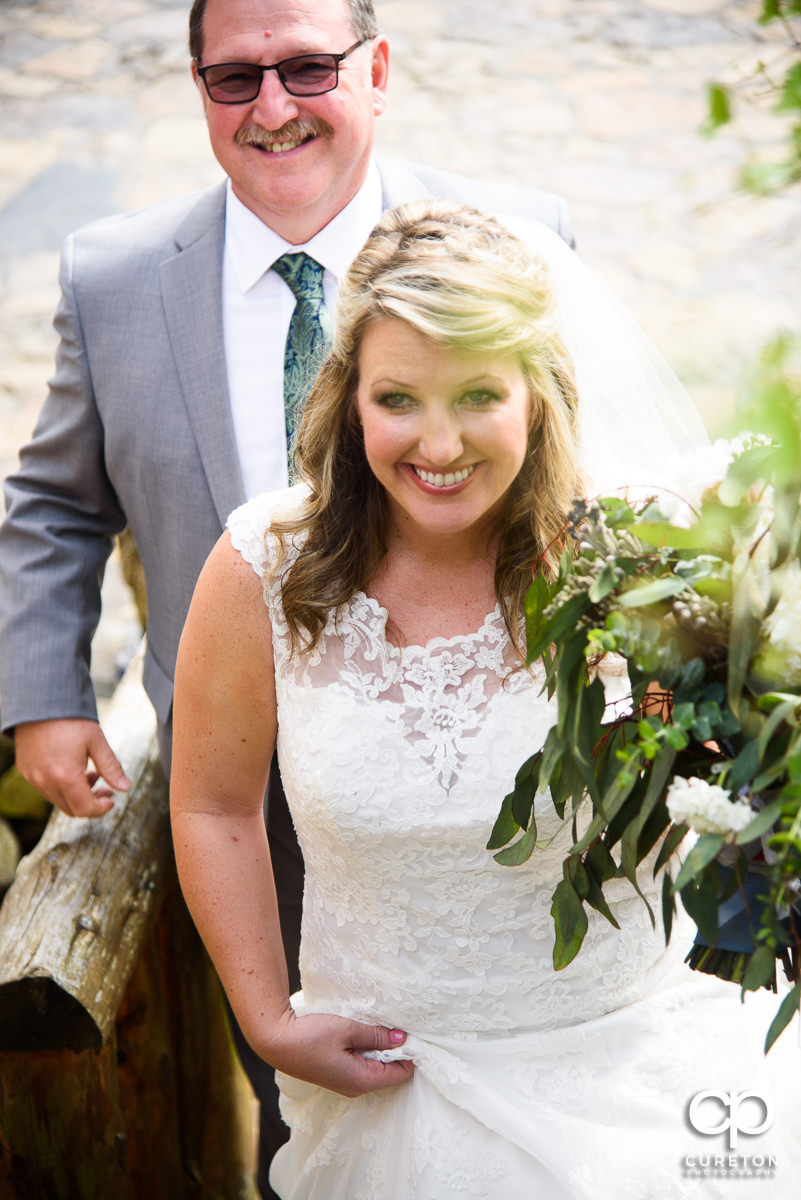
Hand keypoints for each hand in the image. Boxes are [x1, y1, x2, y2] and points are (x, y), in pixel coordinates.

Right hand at [13, 718, 130, 818]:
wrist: (40, 700)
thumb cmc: (71, 719)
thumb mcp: (97, 741)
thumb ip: (111, 767)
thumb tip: (125, 787)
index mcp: (64, 776)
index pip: (84, 809)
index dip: (101, 809)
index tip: (112, 798)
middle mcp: (44, 781)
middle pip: (70, 809)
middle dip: (90, 802)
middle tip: (106, 788)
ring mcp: (32, 776)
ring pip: (57, 799)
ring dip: (76, 794)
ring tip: (90, 773)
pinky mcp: (25, 769)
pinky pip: (45, 788)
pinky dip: (61, 786)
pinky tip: (72, 768)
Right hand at [258, 1010, 414, 1098]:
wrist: (276, 1041)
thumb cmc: (310, 1036)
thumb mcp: (348, 1030)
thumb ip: (376, 1035)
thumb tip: (402, 1038)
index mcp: (362, 1080)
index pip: (400, 1074)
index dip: (409, 1054)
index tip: (409, 1032)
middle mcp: (356, 1088)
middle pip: (389, 1073)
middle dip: (396, 1051)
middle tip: (395, 1026)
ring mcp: (345, 1084)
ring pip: (375, 1068)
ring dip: (381, 1050)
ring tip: (379, 1027)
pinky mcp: (337, 1075)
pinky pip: (362, 1066)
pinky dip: (368, 1052)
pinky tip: (363, 1035)